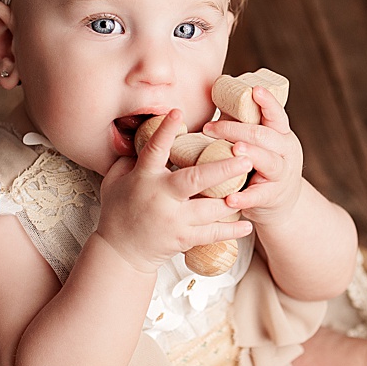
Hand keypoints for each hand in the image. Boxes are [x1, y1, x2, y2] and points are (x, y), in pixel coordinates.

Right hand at [96, 109, 252, 277]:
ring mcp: (173, 220)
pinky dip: (230, 231)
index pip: (155, 150)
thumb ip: (129, 159)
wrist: (120, 253)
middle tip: (245, 158)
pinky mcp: (182, 239)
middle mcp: (160, 198)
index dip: (165, 131)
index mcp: (144, 178)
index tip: (177, 112)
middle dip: (222, 169)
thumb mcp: (115, 181)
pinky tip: (247, 226)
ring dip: (232, 199)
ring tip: (252, 185)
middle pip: (194, 179)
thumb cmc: (117, 212)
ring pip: (209, 209)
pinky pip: (211, 234)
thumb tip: (143, 135)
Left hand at [201, 84, 304, 228]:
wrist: (281, 203)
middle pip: (265, 135)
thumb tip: (218, 93)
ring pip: (269, 161)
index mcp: (280, 133)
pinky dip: (244, 198)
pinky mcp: (273, 197)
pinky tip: (230, 200)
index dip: (267, 101)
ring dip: (251, 154)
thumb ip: (242, 124)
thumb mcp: (258, 144)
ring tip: (235, 150)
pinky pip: (259, 196)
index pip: (276, 113)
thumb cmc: (261, 166)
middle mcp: (286, 151)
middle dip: (237, 129)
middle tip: (211, 128)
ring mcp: (282, 175)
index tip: (255, 90)